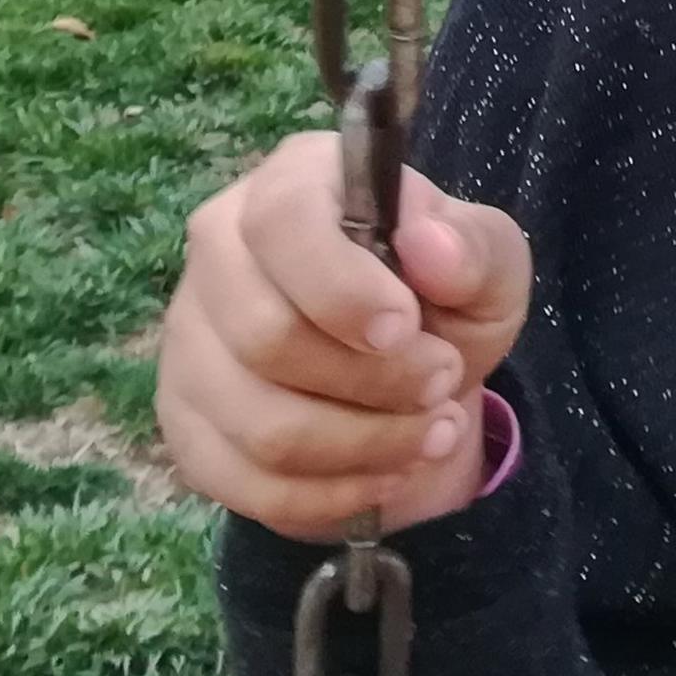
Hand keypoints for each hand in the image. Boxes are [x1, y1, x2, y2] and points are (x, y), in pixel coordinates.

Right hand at [156, 132, 532, 541]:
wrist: (414, 376)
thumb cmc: (445, 298)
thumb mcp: (491, 265)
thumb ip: (474, 249)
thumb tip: (429, 242)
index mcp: (293, 182)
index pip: (281, 223)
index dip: (341, 287)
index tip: (406, 328)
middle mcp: (219, 250)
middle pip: (265, 338)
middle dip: (374, 380)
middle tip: (443, 382)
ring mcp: (190, 340)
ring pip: (260, 424)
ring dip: (366, 444)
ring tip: (434, 432)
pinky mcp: (184, 423)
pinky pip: (246, 483)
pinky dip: (332, 493)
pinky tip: (387, 472)